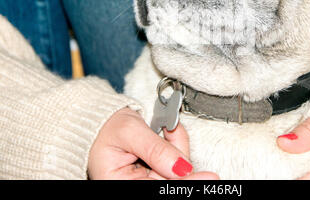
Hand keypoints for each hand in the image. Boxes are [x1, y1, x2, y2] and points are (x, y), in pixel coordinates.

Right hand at [88, 107, 218, 179]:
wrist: (100, 120)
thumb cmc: (105, 126)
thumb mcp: (129, 131)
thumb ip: (155, 148)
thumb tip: (182, 167)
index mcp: (120, 184)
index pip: (157, 188)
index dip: (185, 184)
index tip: (209, 178)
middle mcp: (137, 186)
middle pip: (173, 180)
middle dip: (179, 154)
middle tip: (174, 130)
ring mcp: (150, 180)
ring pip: (180, 170)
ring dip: (178, 145)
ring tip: (164, 126)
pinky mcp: (160, 172)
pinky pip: (178, 162)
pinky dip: (176, 144)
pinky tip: (167, 131)